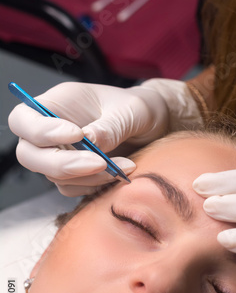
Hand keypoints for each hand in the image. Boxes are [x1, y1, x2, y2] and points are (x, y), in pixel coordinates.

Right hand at [8, 79, 199, 195]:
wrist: (155, 127)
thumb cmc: (139, 108)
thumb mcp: (131, 110)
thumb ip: (110, 126)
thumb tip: (88, 142)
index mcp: (58, 104)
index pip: (23, 119)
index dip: (40, 131)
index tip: (76, 135)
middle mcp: (53, 130)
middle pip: (29, 155)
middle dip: (61, 163)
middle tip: (99, 162)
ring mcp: (62, 154)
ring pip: (52, 176)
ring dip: (87, 177)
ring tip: (124, 166)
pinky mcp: (76, 174)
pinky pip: (72, 188)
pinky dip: (95, 185)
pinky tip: (120, 174)